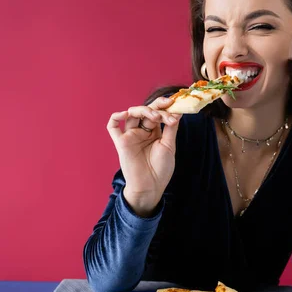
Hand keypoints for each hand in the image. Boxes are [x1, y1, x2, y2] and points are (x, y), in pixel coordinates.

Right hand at [107, 96, 181, 215]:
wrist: (151, 187)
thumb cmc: (161, 169)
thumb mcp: (169, 145)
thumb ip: (170, 128)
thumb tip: (177, 110)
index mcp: (154, 131)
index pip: (157, 112)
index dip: (165, 106)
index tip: (175, 104)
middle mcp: (141, 131)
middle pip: (145, 110)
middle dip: (157, 106)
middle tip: (167, 106)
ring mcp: (131, 135)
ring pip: (132, 114)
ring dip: (144, 110)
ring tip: (156, 116)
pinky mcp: (121, 142)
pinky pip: (113, 126)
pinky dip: (116, 117)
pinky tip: (126, 114)